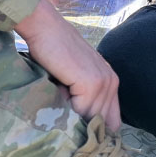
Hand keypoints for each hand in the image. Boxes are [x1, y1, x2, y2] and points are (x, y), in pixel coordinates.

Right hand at [16, 0, 120, 130]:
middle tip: (63, 113)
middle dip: (82, 125)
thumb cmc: (52, 50)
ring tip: (58, 95)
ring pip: (90, 119)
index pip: (111, 120)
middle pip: (102, 122)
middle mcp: (112, 82)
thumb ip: (82, 97)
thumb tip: (77, 129)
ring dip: (72, 116)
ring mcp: (103, 82)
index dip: (93, 128)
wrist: (44, 27)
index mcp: (110, 80)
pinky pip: (80, 111)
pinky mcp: (91, 83)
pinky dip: (66, 108)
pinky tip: (58, 90)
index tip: (76, 129)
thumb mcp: (73, 76)